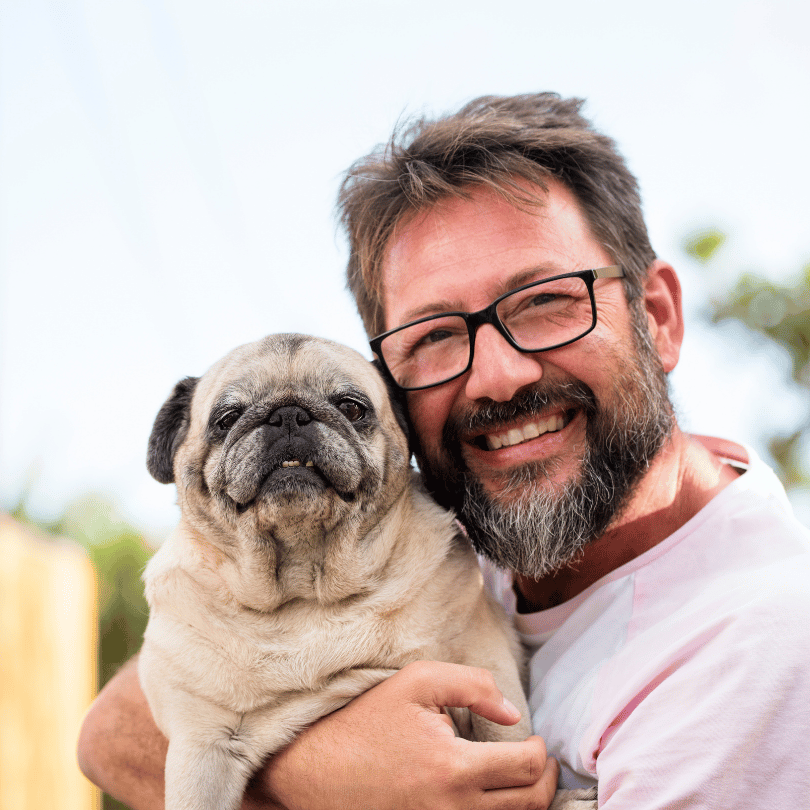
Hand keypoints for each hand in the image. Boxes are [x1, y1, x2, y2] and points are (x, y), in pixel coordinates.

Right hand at [251, 660, 559, 809]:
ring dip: (528, 803)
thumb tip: (513, 714)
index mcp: (453, 767)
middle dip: (545, 780)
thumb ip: (472, 685)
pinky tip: (496, 798)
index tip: (536, 740)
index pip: (526, 769)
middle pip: (529, 806)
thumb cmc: (365, 720)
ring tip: (526, 780)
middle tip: (543, 761)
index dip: (541, 752)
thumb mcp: (416, 682)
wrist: (316, 768)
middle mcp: (452, 809)